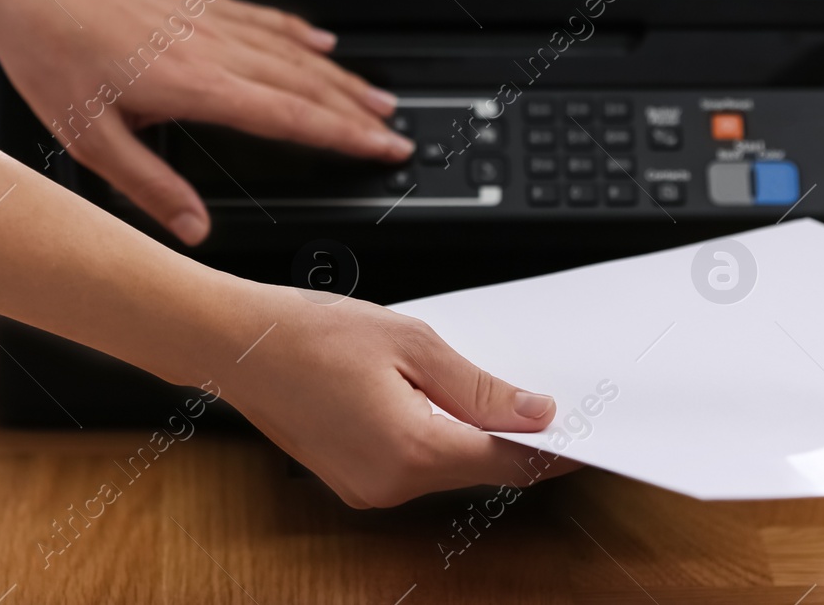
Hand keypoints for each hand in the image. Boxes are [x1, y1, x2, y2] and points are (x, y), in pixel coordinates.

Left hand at [0, 0, 413, 244]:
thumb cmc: (51, 56)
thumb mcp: (91, 140)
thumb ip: (150, 187)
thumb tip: (195, 229)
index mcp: (197, 86)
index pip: (292, 116)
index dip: (345, 134)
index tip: (381, 146)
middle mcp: (214, 49)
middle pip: (306, 84)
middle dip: (358, 110)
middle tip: (396, 130)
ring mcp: (209, 23)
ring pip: (294, 51)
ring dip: (341, 76)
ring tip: (375, 95)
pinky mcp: (195, 5)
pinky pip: (264, 19)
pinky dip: (300, 33)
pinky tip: (320, 41)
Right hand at [223, 293, 573, 507]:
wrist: (238, 343)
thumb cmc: (312, 333)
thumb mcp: (413, 342)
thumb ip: (480, 387)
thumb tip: (533, 412)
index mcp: (411, 451)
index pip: (507, 463)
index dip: (552, 451)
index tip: (585, 437)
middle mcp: (389, 485)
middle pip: (479, 470)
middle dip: (513, 438)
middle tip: (543, 397)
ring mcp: (367, 489)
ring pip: (447, 468)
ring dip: (473, 436)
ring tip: (486, 388)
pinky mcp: (352, 481)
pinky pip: (415, 465)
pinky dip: (437, 438)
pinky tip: (440, 401)